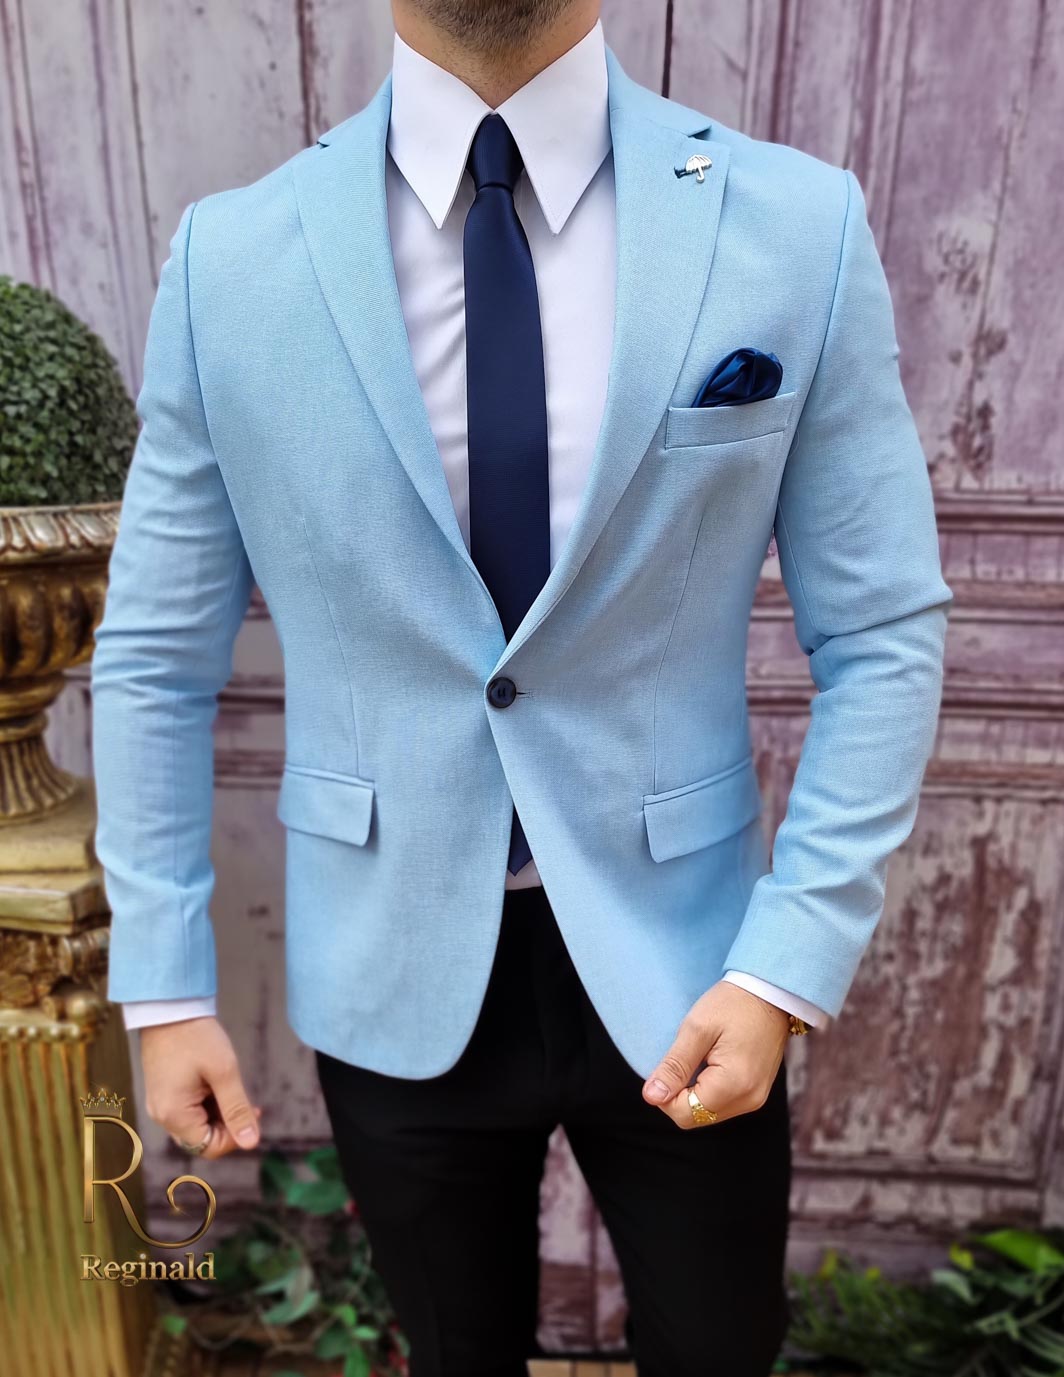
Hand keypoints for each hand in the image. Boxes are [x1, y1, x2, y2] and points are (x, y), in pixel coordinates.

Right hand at [140, 1016, 261, 1159]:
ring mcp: (161, 1104)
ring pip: (197, 1123)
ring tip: (231, 1084)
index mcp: (174, 1115)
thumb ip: (237, 1109)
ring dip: (219, 1111)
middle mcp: (162, 1116)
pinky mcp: (163, 1092)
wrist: (170, 1008)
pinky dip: (207, 1102)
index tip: (253, 1112)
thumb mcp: (224, 1072)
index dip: (235, 1136)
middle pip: (202, 1138)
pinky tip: (217, 1082)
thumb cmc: (196, 1037)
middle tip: (248, 1098)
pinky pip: (188, 1109)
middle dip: (228, 1123)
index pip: (209, 1147)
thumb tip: (251, 1143)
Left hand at [641, 981, 789, 1128]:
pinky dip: (709, 1089)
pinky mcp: (757, 1092)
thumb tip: (651, 1096)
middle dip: (679, 1094)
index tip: (668, 1064)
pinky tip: (711, 1062)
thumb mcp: (697, 1029)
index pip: (685, 1114)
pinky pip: (723, 1103)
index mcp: (734, 1085)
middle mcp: (749, 1100)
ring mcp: (756, 1098)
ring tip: (700, 1057)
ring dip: (694, 1092)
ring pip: (709, 1112)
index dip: (665, 1095)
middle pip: (697, 1117)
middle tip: (683, 1057)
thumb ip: (674, 1066)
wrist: (770, 991)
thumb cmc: (733, 1004)